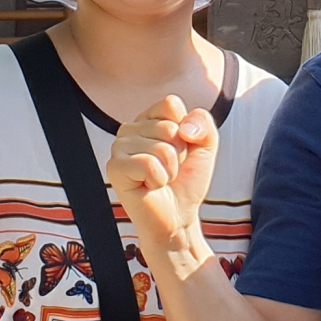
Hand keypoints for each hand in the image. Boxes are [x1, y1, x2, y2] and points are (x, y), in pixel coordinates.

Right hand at [105, 93, 217, 258]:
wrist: (178, 217)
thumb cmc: (186, 181)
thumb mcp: (206, 145)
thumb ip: (203, 123)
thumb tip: (183, 129)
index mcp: (148, 118)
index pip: (170, 103)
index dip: (186, 130)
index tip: (182, 150)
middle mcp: (130, 129)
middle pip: (168, 127)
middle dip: (179, 154)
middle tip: (170, 169)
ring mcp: (119, 147)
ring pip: (160, 147)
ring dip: (170, 169)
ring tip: (161, 179)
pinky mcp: (115, 167)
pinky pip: (148, 164)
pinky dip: (159, 179)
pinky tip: (151, 186)